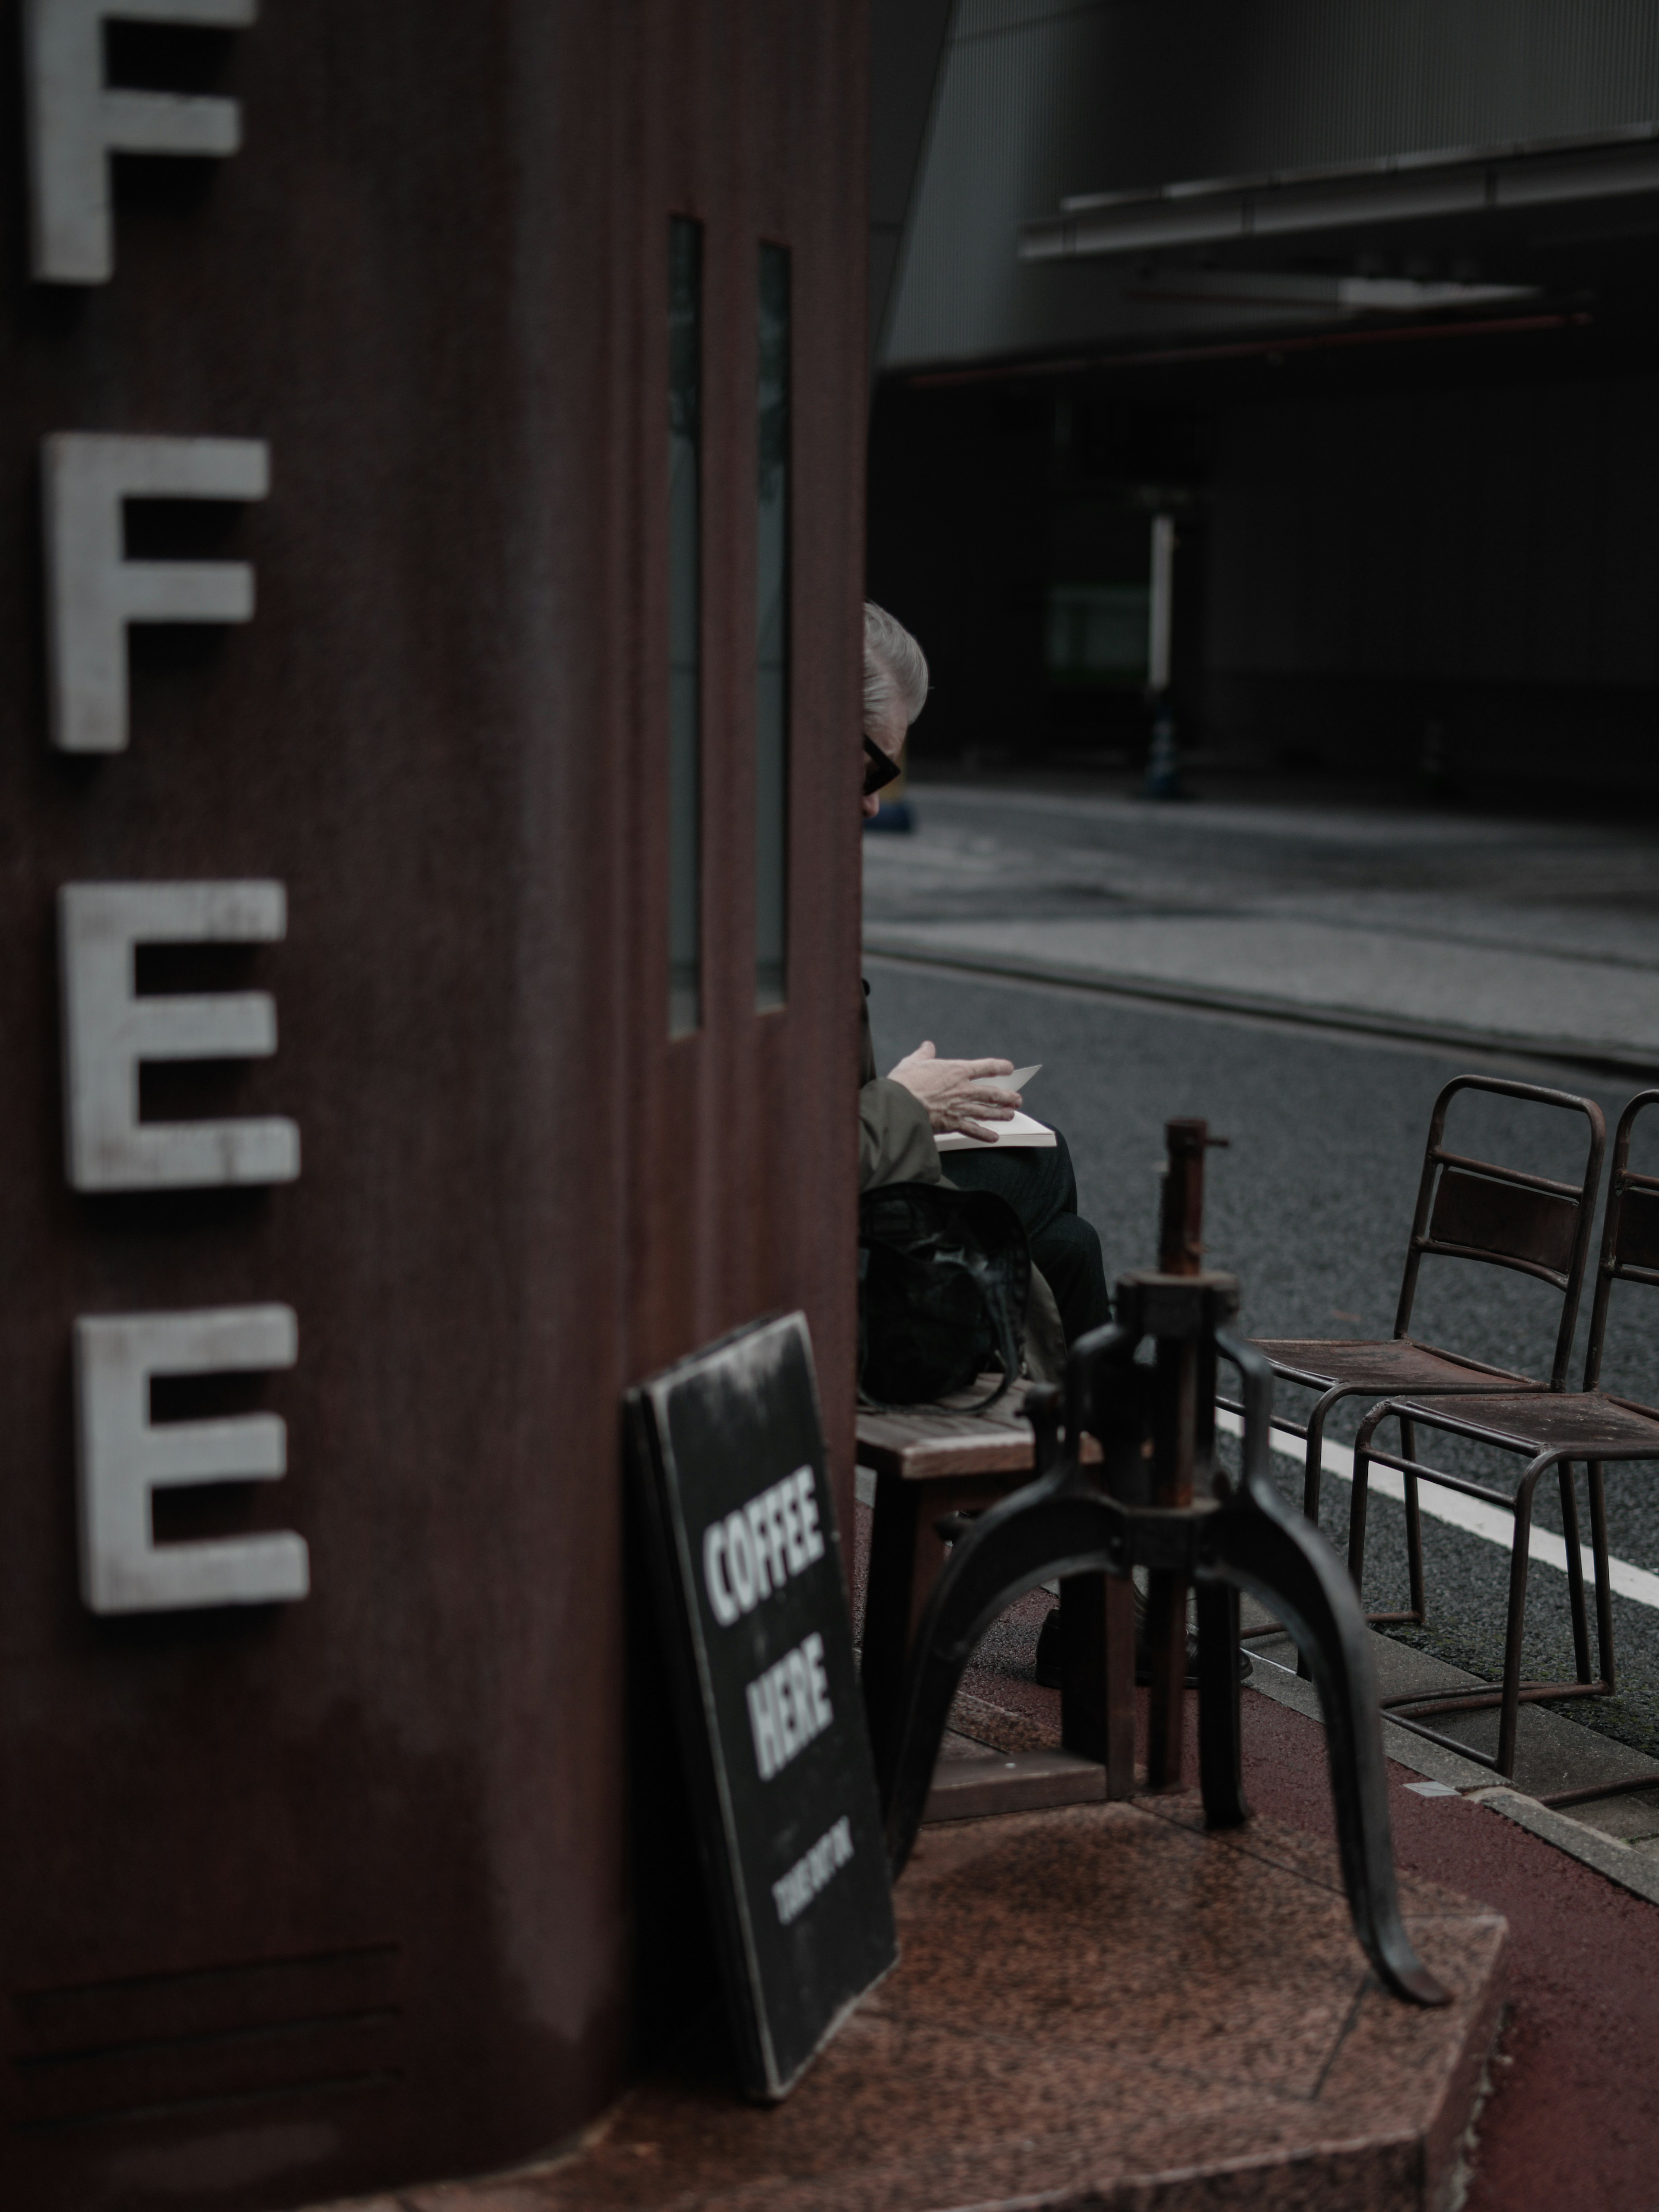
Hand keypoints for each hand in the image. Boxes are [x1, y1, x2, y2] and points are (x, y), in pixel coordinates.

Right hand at [886, 1041, 1020, 1141]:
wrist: (899, 1105)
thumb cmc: (904, 1083)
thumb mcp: (913, 1062)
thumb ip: (924, 1054)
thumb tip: (927, 1046)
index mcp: (956, 1070)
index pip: (986, 1067)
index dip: (1000, 1067)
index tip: (1008, 1068)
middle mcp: (963, 1089)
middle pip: (992, 1093)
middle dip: (1007, 1096)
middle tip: (1016, 1099)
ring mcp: (960, 1107)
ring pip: (987, 1111)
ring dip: (1001, 1113)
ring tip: (1010, 1115)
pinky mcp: (952, 1123)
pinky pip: (973, 1129)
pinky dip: (985, 1134)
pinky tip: (994, 1137)